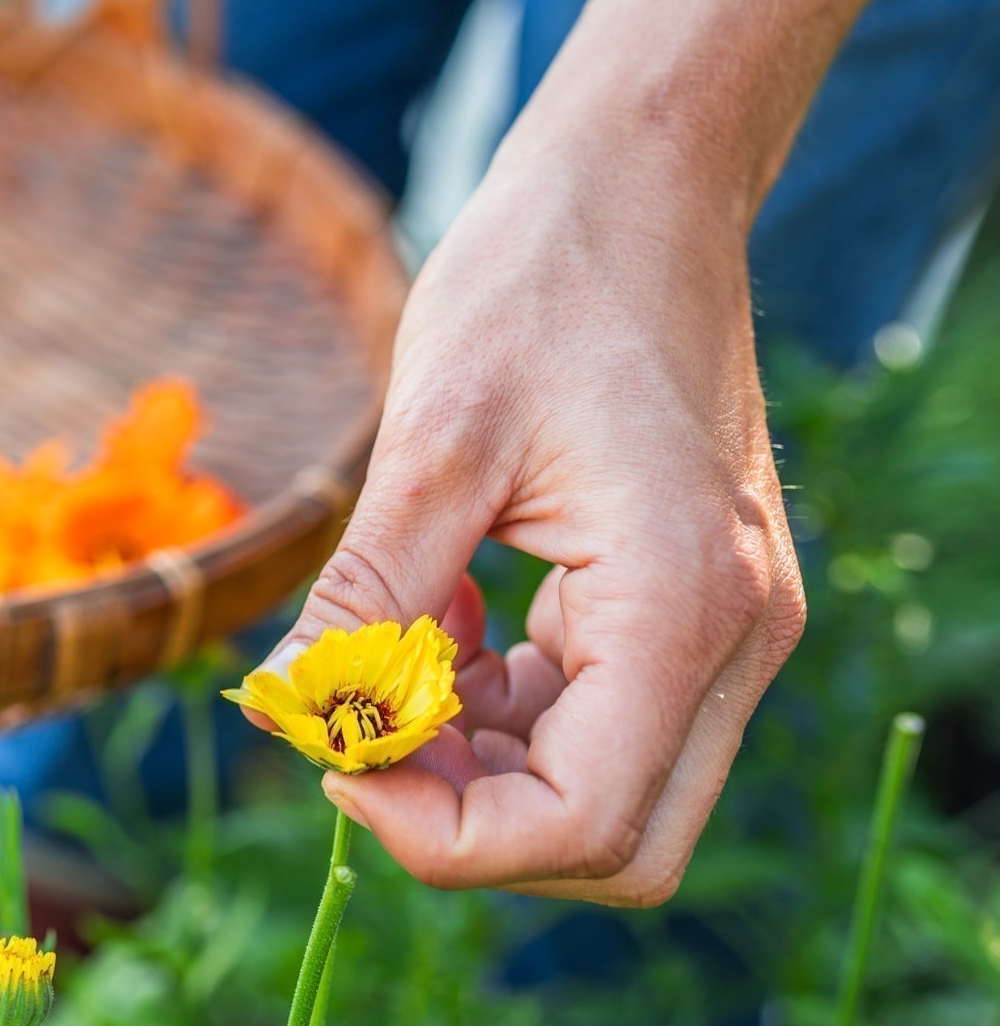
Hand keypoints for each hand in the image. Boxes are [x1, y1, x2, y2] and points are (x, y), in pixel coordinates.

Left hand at [253, 110, 805, 906]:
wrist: (634, 184)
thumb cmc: (538, 280)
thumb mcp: (432, 437)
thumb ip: (371, 595)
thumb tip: (294, 713)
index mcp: (682, 602)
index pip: (581, 823)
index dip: (441, 832)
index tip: (332, 759)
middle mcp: (732, 635)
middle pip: (611, 842)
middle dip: (466, 816)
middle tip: (353, 727)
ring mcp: (723, 624)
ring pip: (601, 789)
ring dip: (475, 759)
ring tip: (386, 648)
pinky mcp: (689, 601)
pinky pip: (596, 715)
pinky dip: (501, 703)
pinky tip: (437, 616)